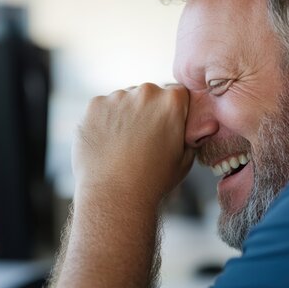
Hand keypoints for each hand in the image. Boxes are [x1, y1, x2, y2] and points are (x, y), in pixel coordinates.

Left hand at [73, 83, 194, 206]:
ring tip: (123, 144)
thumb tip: (193, 126)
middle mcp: (145, 92)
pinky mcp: (95, 105)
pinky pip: (103, 108)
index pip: (178, 94)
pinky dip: (104, 120)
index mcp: (172, 102)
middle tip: (144, 138)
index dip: (173, 110)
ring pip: (124, 100)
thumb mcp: (186, 158)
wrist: (115, 194)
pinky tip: (108, 143)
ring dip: (125, 115)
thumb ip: (190, 134)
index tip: (167, 124)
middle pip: (149, 94)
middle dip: (148, 110)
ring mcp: (117, 97)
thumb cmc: (153, 180)